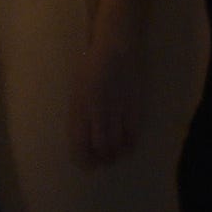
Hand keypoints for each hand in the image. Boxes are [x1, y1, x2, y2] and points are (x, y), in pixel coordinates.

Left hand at [74, 31, 145, 166]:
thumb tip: (82, 138)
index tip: (87, 166)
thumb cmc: (91, 65)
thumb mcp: (77, 90)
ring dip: (114, 155)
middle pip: (99, 149)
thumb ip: (78, 114)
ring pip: (116, 145)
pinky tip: (126, 146)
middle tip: (102, 162)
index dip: (83, 160)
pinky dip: (129, 145)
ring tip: (114, 156)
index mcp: (79, 107)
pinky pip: (132, 135)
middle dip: (100, 160)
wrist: (116, 46)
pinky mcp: (134, 107)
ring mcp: (117, 110)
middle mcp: (97, 112)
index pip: (79, 144)